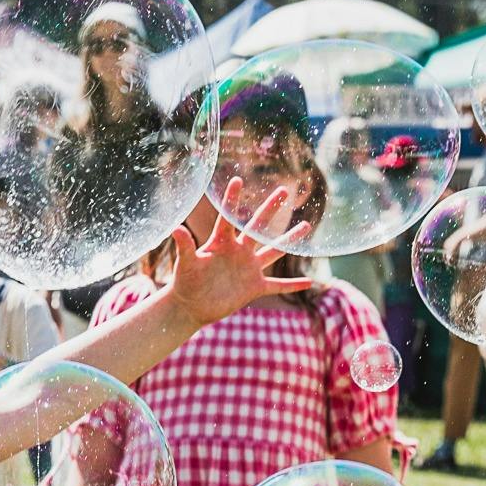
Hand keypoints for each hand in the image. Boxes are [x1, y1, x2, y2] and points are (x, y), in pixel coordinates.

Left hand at [154, 190, 312, 325]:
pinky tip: (310, 282)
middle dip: (271, 209)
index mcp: (221, 243)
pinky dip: (292, 285)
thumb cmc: (186, 282)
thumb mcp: (186, 264)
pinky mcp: (254, 288)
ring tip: (306, 225)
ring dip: (289, 240)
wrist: (192, 305)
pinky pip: (277, 285)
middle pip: (258, 227)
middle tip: (285, 190)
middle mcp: (239, 251)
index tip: (238, 180)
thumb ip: (185, 246)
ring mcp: (249, 268)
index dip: (232, 200)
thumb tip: (175, 228)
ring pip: (274, 251)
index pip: (228, 218)